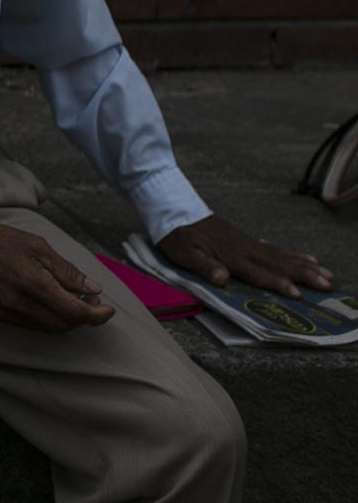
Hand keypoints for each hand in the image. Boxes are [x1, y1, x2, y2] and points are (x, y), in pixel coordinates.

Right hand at [0, 215, 115, 332]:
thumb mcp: (37, 246)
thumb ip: (66, 270)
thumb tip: (93, 289)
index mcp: (34, 284)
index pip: (76, 313)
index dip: (98, 315)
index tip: (109, 308)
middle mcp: (21, 305)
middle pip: (65, 324)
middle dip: (84, 317)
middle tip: (91, 299)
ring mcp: (7, 313)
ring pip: (49, 328)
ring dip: (67, 319)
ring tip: (72, 299)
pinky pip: (32, 325)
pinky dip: (48, 318)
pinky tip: (49, 302)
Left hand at [158, 216, 332, 298]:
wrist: (173, 207)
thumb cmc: (176, 235)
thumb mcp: (183, 253)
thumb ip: (203, 266)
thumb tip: (222, 278)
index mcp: (230, 256)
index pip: (258, 273)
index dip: (277, 283)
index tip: (298, 294)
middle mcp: (244, 249)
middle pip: (279, 264)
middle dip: (304, 276)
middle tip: (328, 285)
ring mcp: (247, 243)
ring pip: (282, 256)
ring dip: (305, 266)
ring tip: (327, 275)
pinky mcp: (246, 239)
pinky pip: (275, 248)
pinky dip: (293, 253)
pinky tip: (306, 257)